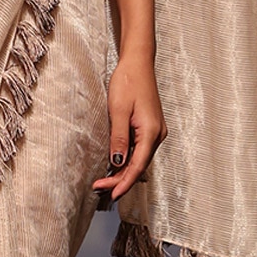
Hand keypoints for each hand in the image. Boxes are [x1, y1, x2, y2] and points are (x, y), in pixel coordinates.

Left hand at [93, 53, 167, 200]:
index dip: (124, 183)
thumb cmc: (128, 81)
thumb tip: (118, 163)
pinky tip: (115, 165)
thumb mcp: (119, 111)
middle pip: (139, 165)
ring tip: (103, 181)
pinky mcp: (150, 127)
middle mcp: (157, 134)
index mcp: (151, 132)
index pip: (137, 166)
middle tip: (98, 188)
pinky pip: (139, 149)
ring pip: (139, 159)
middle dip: (120, 179)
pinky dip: (127, 159)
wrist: (138, 62)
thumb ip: (119, 138)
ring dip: (123, 171)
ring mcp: (155, 131)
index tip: (111, 194)